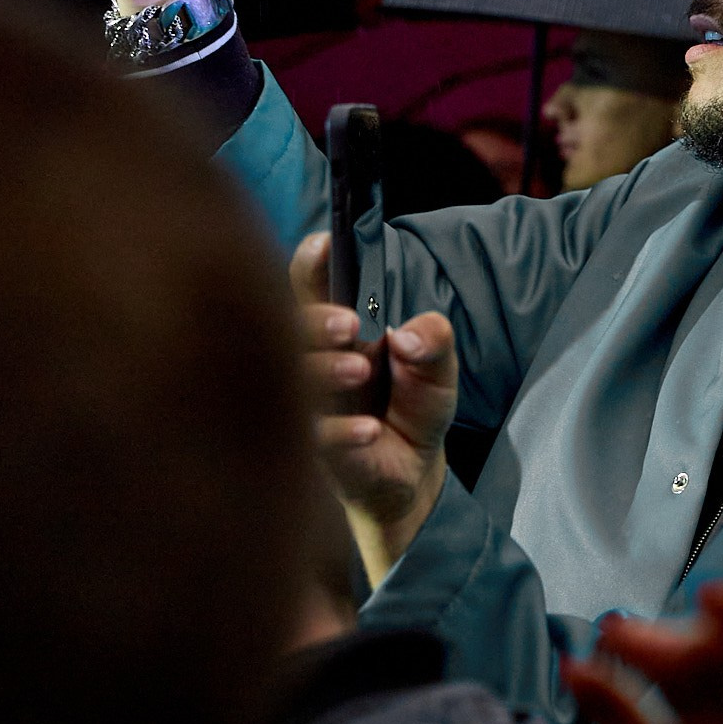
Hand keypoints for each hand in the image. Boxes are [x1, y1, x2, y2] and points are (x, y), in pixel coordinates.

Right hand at [292, 232, 457, 584]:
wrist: (406, 479)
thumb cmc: (409, 408)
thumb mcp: (437, 372)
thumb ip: (435, 343)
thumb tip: (413, 335)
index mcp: (332, 331)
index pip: (308, 286)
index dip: (311, 262)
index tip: (325, 244)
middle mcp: (308, 362)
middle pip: (285, 328)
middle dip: (313, 320)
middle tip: (350, 324)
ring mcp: (301, 407)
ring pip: (288, 382)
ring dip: (321, 370)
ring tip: (360, 370)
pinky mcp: (307, 454)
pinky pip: (310, 440)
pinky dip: (338, 432)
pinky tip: (368, 431)